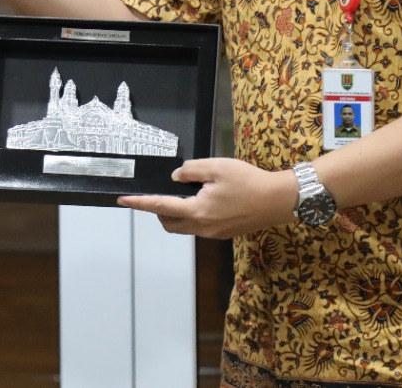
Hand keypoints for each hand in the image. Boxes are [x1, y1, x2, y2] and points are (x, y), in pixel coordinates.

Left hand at [116, 158, 293, 238]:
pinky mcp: (223, 234)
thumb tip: (176, 178)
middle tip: (158, 194)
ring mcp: (213, 233)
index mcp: (198, 210)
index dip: (140, 203)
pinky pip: (198, 228)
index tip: (123, 200)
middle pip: (169, 223)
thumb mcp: (217, 167)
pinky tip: (202, 201)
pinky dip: (191, 217)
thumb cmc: (248, 181)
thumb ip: (191, 170)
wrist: (278, 200)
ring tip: (182, 196)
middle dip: (158, 211)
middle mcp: (202, 227)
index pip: (160, 206)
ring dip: (175, 215)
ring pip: (183, 227)